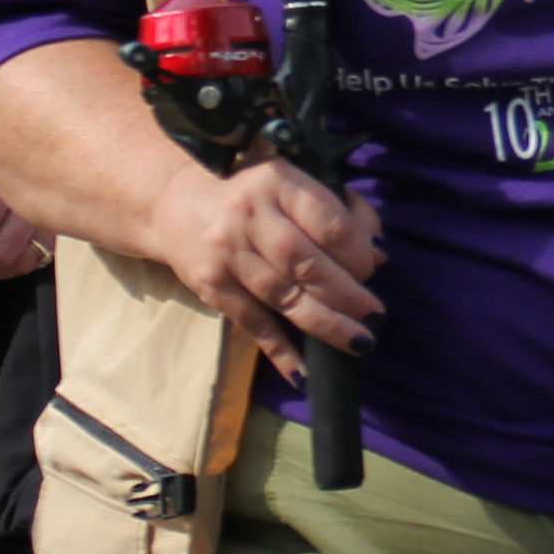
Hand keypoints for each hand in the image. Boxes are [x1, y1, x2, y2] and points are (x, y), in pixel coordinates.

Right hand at [160, 158, 386, 383]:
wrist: (176, 203)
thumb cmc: (254, 195)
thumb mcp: (294, 185)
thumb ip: (340, 212)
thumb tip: (377, 254)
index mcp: (279, 182)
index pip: (328, 223)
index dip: (357, 253)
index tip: (372, 271)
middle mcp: (251, 215)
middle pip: (306, 263)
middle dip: (347, 295)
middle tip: (375, 316)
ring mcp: (228, 251)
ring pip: (283, 295)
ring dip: (325, 324)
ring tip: (359, 342)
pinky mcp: (211, 284)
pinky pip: (252, 322)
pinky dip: (279, 349)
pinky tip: (303, 371)